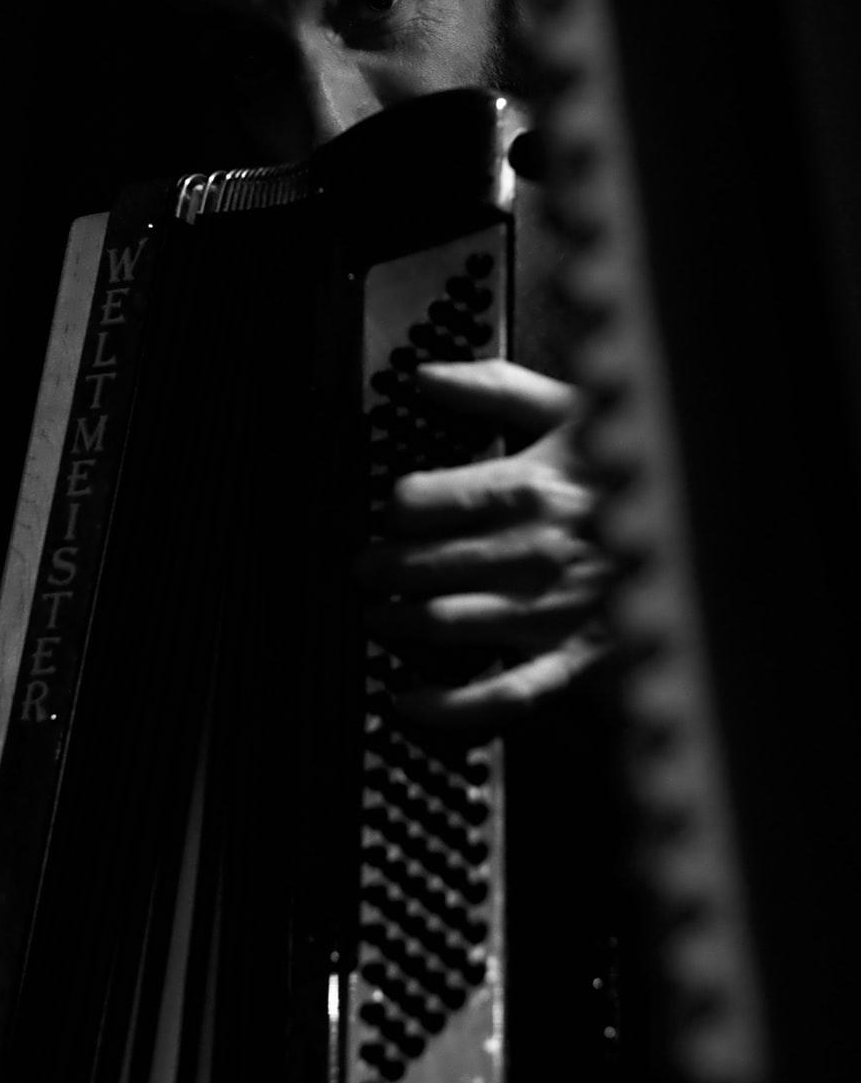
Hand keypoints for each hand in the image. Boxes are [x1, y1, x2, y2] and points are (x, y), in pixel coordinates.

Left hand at [354, 358, 610, 732]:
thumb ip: (492, 387)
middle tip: (366, 569)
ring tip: (381, 616)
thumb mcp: (571, 407)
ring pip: (444, 625)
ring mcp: (550, 613)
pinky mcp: (574, 661)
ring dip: (397, 622)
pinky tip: (408, 700)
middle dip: (380, 569)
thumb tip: (424, 376)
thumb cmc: (638, 462)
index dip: (393, 508)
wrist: (715, 519)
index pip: (416, 503)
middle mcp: (530, 553)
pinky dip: (445, 706)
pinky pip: (498, 696)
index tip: (391, 512)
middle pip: (418, 566)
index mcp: (525, 487)